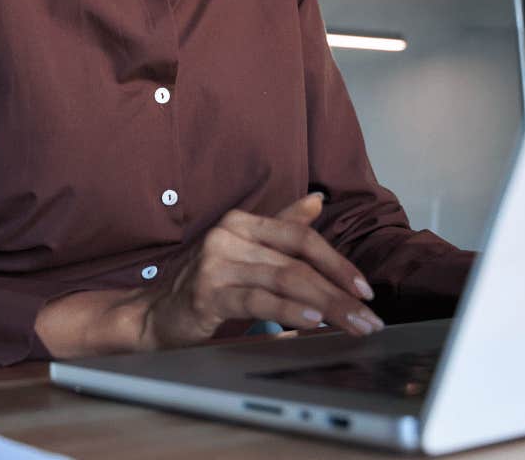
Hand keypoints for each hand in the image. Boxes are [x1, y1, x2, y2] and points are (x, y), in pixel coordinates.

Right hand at [133, 193, 385, 350]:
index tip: (365, 290)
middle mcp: (228, 235)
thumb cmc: (207, 283)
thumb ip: (281, 226)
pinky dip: (290, 311)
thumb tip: (317, 200)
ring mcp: (216, 263)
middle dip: (339, 292)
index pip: (301, 237)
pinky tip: (313, 322)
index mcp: (241, 222)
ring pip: (285, 281)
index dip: (337, 262)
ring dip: (326, 305)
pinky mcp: (207, 293)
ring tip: (352, 324)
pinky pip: (258, 300)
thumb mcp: (246, 251)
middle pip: (298, 262)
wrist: (156, 314)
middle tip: (368, 318)